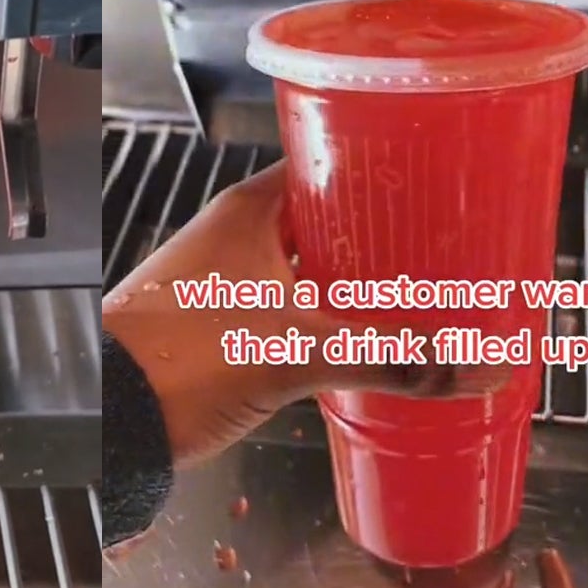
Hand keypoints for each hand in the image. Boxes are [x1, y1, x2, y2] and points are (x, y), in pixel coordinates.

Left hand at [105, 161, 506, 465]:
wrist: (111, 424)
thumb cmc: (174, 364)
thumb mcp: (294, 353)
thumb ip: (388, 357)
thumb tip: (476, 363)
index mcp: (249, 212)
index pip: (330, 163)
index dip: (387, 169)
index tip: (444, 179)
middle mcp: (241, 238)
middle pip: (332, 220)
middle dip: (390, 235)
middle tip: (458, 243)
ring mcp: (235, 283)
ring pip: (318, 269)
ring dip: (367, 281)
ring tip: (435, 291)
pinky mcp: (234, 329)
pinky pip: (305, 311)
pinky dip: (342, 320)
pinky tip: (380, 341)